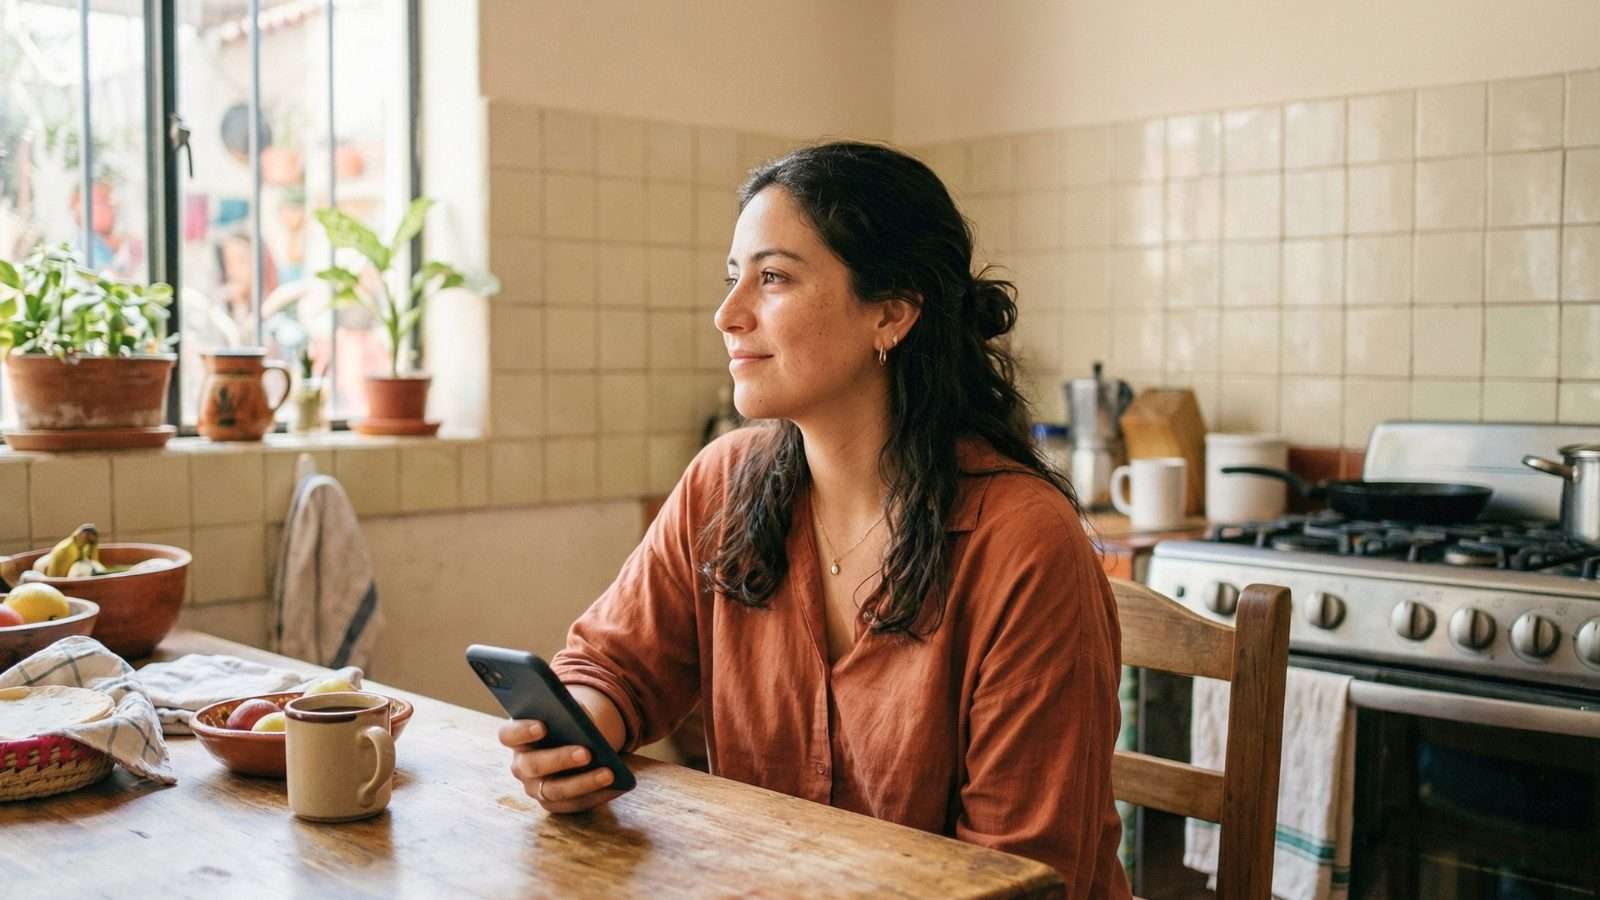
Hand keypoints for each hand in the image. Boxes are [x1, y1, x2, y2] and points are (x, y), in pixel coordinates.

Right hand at [498, 720, 622, 813]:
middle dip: (560, 759)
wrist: (573, 742)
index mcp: (517, 738)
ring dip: (584, 782)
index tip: (543, 726)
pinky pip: (575, 803)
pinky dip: (599, 794)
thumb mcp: (567, 714)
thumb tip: (586, 723)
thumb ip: (569, 714)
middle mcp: (521, 766)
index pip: (508, 735)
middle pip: (533, 765)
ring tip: (609, 773)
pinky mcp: (554, 804)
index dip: (522, 731)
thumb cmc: (566, 723)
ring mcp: (535, 788)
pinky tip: (619, 785)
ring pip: (555, 790)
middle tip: (586, 753)